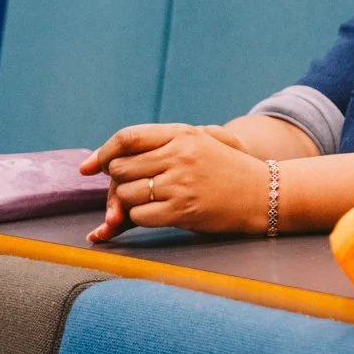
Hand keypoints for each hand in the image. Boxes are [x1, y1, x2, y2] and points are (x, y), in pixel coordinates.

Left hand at [82, 122, 265, 241]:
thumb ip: (162, 146)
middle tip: (132, 191)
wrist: (266, 194)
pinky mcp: (182, 210)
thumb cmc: (230, 171)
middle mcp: (179, 155)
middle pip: (120, 169)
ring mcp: (180, 183)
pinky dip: (143, 219)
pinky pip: (140, 216)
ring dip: (131, 204)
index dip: (102, 152)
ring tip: (155, 202)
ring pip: (127, 194)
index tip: (87, 167)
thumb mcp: (203, 143)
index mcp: (183, 134)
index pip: (128, 137)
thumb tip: (107, 163)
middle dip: (119, 183)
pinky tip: (163, 215)